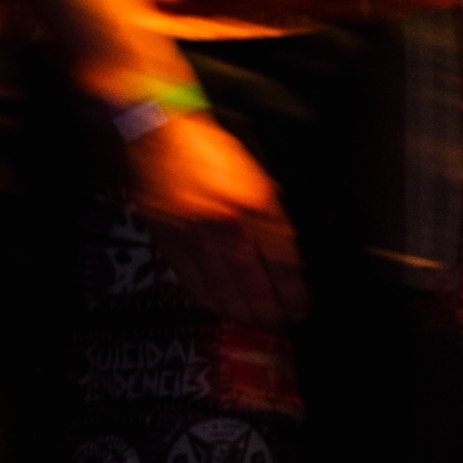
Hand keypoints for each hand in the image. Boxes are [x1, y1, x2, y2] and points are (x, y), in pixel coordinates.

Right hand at [127, 109, 309, 322]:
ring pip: (221, 288)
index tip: (301, 307)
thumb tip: (285, 255)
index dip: (292, 291)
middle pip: (253, 282)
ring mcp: (193, 236)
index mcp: (253, 204)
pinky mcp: (169, 242)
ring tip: (256, 323)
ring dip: (241, 312)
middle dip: (269, 310)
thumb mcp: (257, 177)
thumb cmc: (212, 153)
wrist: (160, 138)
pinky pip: (192, 281)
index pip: (281, 261)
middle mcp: (224, 224)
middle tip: (281, 324)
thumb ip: (271, 215)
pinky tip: (222, 308)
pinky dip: (209, 300)